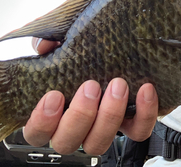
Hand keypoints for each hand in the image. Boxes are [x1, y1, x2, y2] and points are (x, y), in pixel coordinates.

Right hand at [23, 38, 158, 154]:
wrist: (122, 46)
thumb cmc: (85, 48)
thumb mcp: (63, 38)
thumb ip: (48, 40)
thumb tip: (45, 46)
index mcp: (52, 111)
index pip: (36, 133)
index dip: (42, 121)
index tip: (55, 95)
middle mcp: (75, 126)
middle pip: (67, 142)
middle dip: (79, 115)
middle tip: (91, 86)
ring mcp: (102, 128)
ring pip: (98, 143)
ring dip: (109, 116)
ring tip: (118, 85)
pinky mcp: (131, 124)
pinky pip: (138, 131)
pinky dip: (144, 114)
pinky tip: (145, 90)